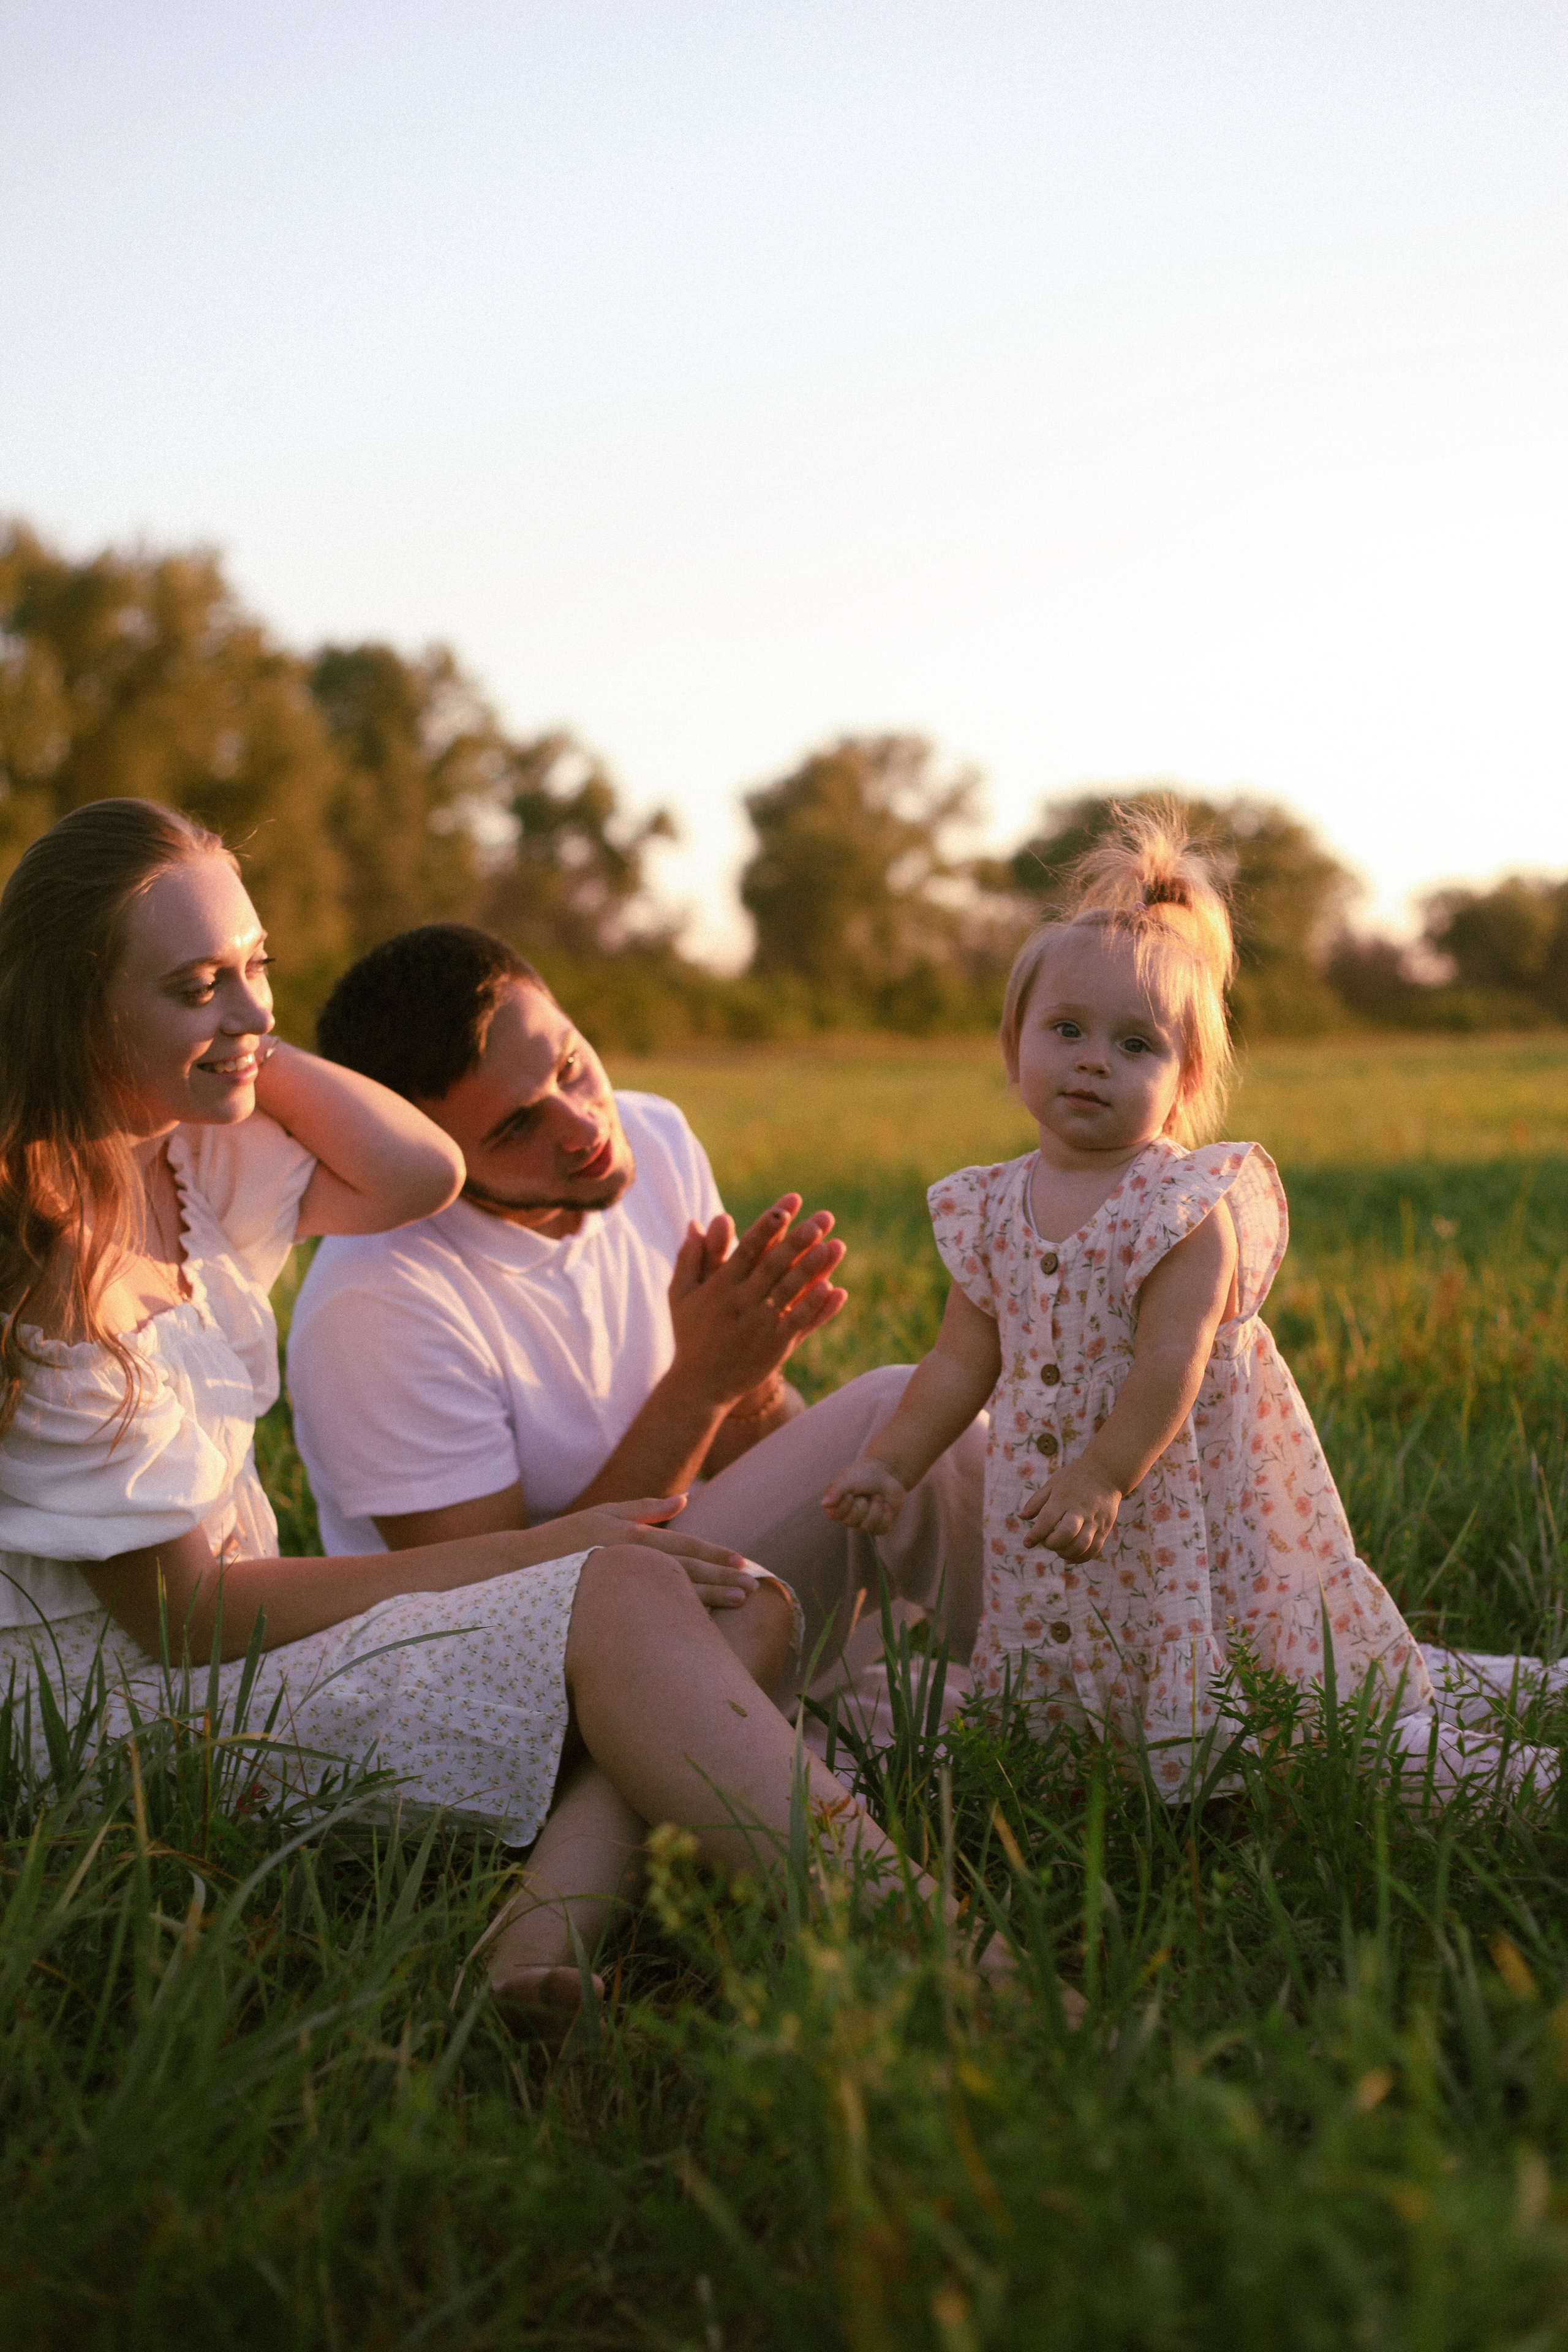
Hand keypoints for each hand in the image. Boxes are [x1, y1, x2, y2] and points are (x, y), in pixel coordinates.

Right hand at [552, 1495, 764, 1608]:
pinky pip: (649, 1616)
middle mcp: (629, 1562)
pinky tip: (698, 1627)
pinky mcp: (609, 1611)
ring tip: (737, 1604)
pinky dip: (677, 1619)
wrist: (517, 1570)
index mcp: (630, 1538)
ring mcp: (619, 1589)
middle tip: (752, 1590)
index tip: (743, 1564)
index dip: (714, 1556)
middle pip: (684, 1572)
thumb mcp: (602, 1514)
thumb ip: (644, 1508)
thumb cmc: (563, 1540)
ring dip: (708, 1599)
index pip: (681, 1549)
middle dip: (721, 1580)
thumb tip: (684, 1499)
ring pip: (672, 1595)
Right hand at [666, 1192, 847, 1409]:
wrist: (699, 1386)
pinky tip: (832, 1288)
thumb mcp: (680, 1295)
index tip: (787, 1205)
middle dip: (798, 1240)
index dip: (769, 1225)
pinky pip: (799, 1323)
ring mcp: (759, 1326)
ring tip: (833, 1246)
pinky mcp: (775, 1348)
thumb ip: (691, 1258)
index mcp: (719, 1286)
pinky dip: (815, 1306)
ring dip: (812, 1268)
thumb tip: (697, 1222)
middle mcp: (740, 1303)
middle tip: (821, 1219)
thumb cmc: (691, 1335)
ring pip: (790, 1291)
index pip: (748, 1248)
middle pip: (774, 1265)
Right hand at [821, 1456, 906, 1534]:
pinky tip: (886, 1505)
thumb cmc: (863, 1474)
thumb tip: (824, 1504)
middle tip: (865, 1494)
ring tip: (878, 1496)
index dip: (843, 1506)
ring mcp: (865, 1523)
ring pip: (868, 1527)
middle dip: (861, 1505)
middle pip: (851, 1522)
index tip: (850, 1494)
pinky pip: (882, 1529)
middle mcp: (849, 1517)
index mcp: (837, 1505)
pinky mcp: (880, 1526)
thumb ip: (836, 1490)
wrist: (886, 1473)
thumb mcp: (848, 1478)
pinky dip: (886, 1515)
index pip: (834, 1515)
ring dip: (875, 1508)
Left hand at [1021, 1462, 1121, 1561]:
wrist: (1107, 1471)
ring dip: (1066, 1553)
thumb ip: (1037, 1501)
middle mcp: (1081, 1509)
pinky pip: (1095, 1548)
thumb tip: (1020, 1517)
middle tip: (1046, 1543)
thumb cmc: (1075, 1477)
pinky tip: (1071, 1557)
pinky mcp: (1105, 1527)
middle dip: (1052, 1544)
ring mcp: (1095, 1519)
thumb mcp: (1053, 1483)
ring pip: (1082, 1544)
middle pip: (1067, 1533)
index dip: (1035, 1534)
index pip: (1047, 1519)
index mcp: (1064, 1497)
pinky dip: (1081, 1557)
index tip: (1027, 1543)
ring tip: (1059, 1550)